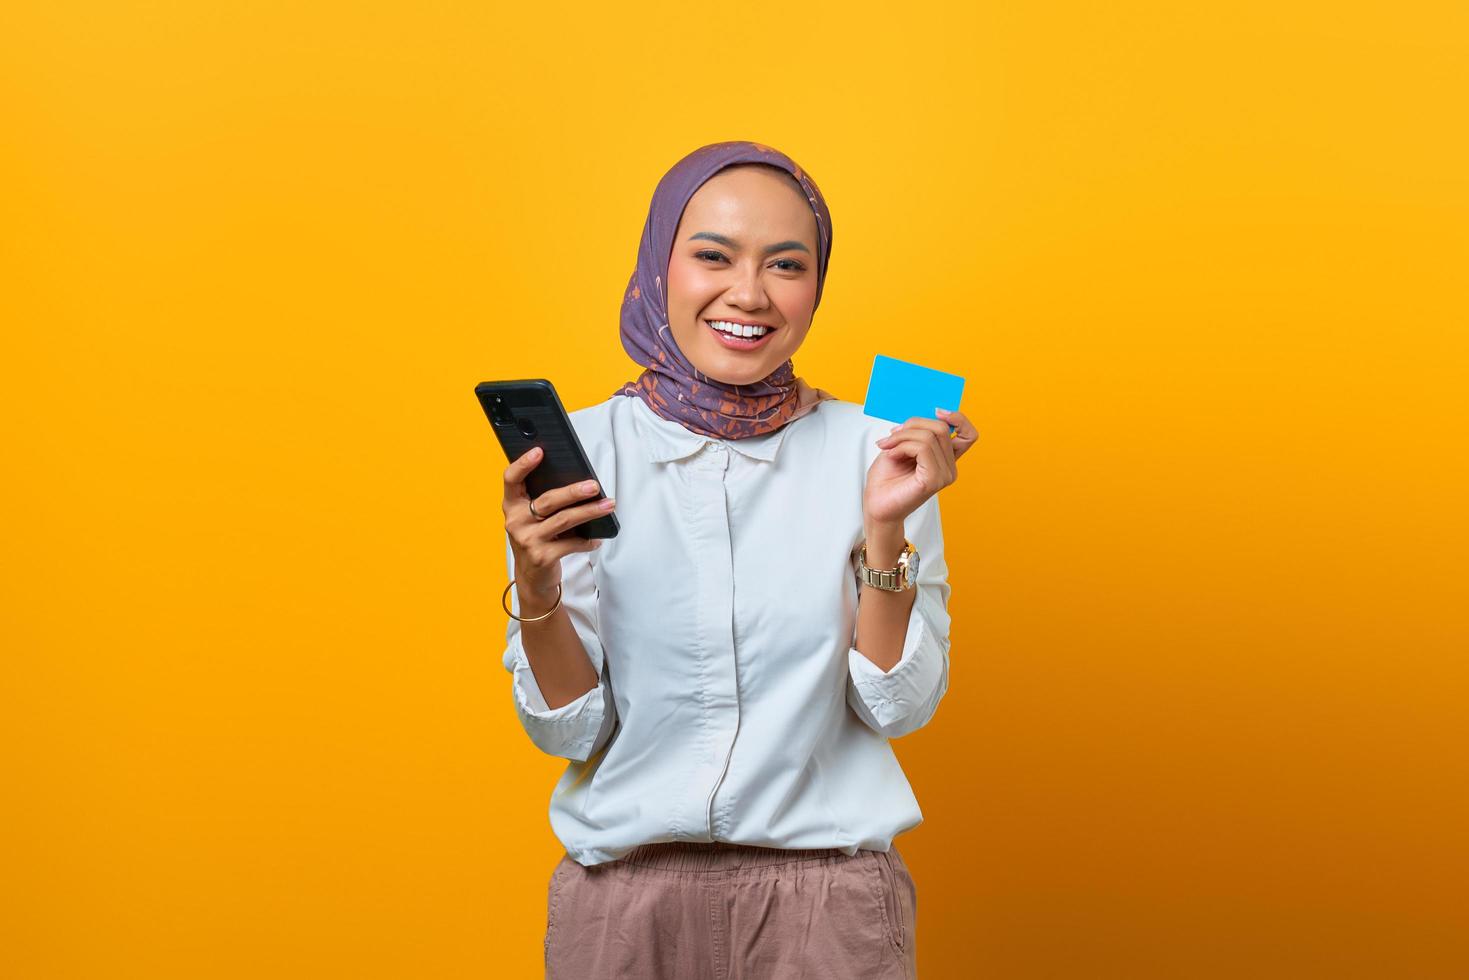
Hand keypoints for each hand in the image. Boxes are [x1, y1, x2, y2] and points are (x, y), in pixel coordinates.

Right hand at [502, 447, 615, 596]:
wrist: (532, 578)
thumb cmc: (536, 539)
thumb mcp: (532, 518)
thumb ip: (544, 500)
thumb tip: (579, 483)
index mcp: (512, 506)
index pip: (511, 479)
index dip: (522, 464)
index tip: (539, 451)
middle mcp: (516, 521)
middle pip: (548, 500)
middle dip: (574, 491)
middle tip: (594, 486)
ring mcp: (528, 540)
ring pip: (564, 520)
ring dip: (590, 512)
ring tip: (608, 505)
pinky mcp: (542, 557)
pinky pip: (572, 544)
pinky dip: (588, 540)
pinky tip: (598, 537)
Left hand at [863, 408, 977, 528]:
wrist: (876, 506)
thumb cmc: (886, 479)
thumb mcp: (901, 446)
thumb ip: (916, 432)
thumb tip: (922, 414)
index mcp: (946, 459)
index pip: (968, 434)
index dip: (958, 418)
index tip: (936, 410)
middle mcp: (950, 468)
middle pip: (941, 428)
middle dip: (912, 424)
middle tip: (892, 434)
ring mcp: (945, 475)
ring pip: (929, 437)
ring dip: (902, 437)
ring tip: (887, 446)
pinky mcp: (934, 480)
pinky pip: (922, 449)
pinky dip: (902, 446)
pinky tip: (891, 455)